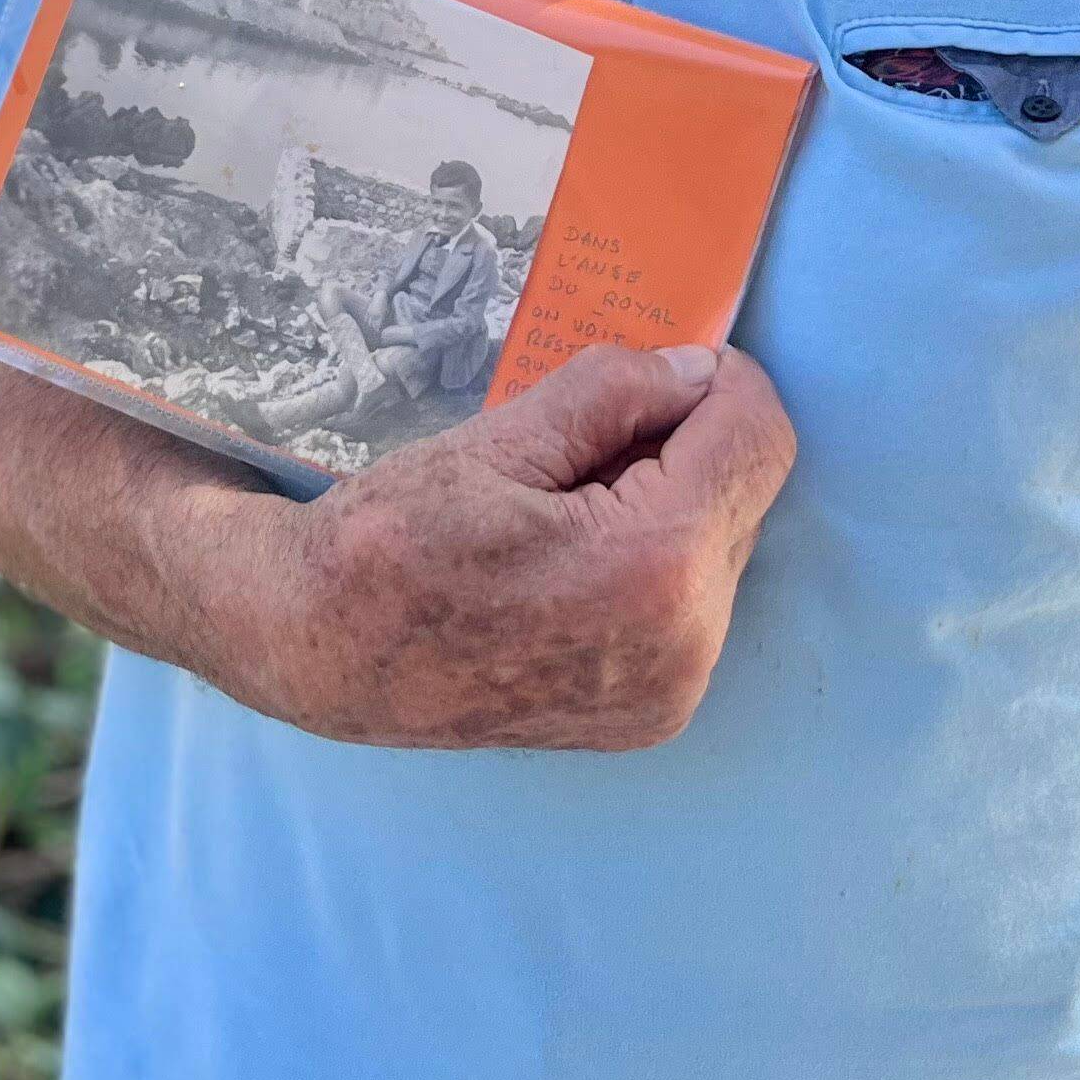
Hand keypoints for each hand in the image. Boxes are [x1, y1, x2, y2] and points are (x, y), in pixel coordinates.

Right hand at [240, 341, 797, 752]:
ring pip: (724, 549)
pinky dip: (656, 561)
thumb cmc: (389, 543)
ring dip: (674, 503)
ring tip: (569, 500)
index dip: (723, 382)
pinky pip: (696, 605)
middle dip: (689, 444)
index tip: (668, 364)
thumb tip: (695, 370)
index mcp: (652, 567)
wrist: (322, 656)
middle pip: (747, 494)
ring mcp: (672, 692)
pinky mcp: (654, 714)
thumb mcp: (494, 441)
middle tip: (589, 434)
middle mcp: (685, 644)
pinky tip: (574, 554)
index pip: (757, 441)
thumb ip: (613, 393)